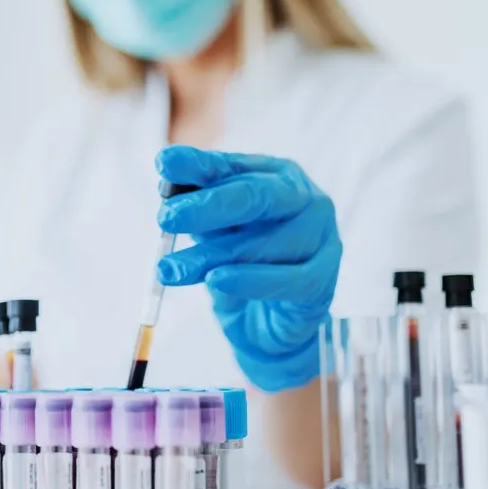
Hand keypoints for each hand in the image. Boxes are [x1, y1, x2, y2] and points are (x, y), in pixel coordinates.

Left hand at [154, 145, 340, 391]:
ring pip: (264, 243)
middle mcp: (304, 199)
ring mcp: (322, 237)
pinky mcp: (323, 279)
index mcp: (275, 176)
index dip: (198, 165)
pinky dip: (250, 281)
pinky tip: (217, 281)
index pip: (232, 167)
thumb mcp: (213, 233)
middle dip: (207, 206)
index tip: (163, 164)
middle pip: (256, 196)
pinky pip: (288, 280)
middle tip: (166, 218)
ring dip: (211, 255)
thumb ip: (197, 210)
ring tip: (170, 269)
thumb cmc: (240, 267)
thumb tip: (166, 185)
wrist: (268, 324)